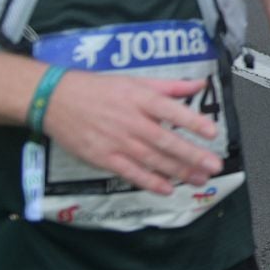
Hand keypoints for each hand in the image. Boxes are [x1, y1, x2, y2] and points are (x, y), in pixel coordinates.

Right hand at [42, 71, 223, 194]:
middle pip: (166, 141)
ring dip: (179, 171)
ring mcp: (117, 142)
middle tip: (214, 166)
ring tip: (200, 179)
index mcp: (140, 99)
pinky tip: (167, 189)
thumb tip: (200, 84)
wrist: (55, 100)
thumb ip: (169, 86)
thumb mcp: (135, 80)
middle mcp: (131, 121)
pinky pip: (131, 173)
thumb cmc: (98, 89)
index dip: (192, 122)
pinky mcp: (104, 158)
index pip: (171, 110)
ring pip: (153, 160)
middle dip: (192, 155)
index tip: (212, 132)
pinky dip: (150, 182)